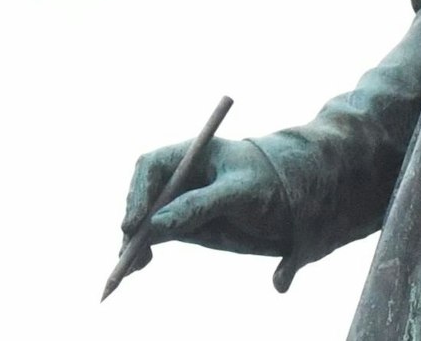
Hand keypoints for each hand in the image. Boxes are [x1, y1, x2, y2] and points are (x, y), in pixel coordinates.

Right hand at [120, 135, 300, 289]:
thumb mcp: (239, 191)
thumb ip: (200, 205)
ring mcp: (180, 200)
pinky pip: (156, 234)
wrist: (292, 200)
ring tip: (130, 266)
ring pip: (145, 219)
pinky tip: (138, 266)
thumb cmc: (268, 182)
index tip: (135, 221)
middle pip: (143, 195)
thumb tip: (156, 225)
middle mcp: (181, 176)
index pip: (153, 166)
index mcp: (193, 154)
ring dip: (133, 241)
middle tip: (128, 249)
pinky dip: (144, 248)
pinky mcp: (183, 222)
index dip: (138, 192)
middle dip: (132, 222)